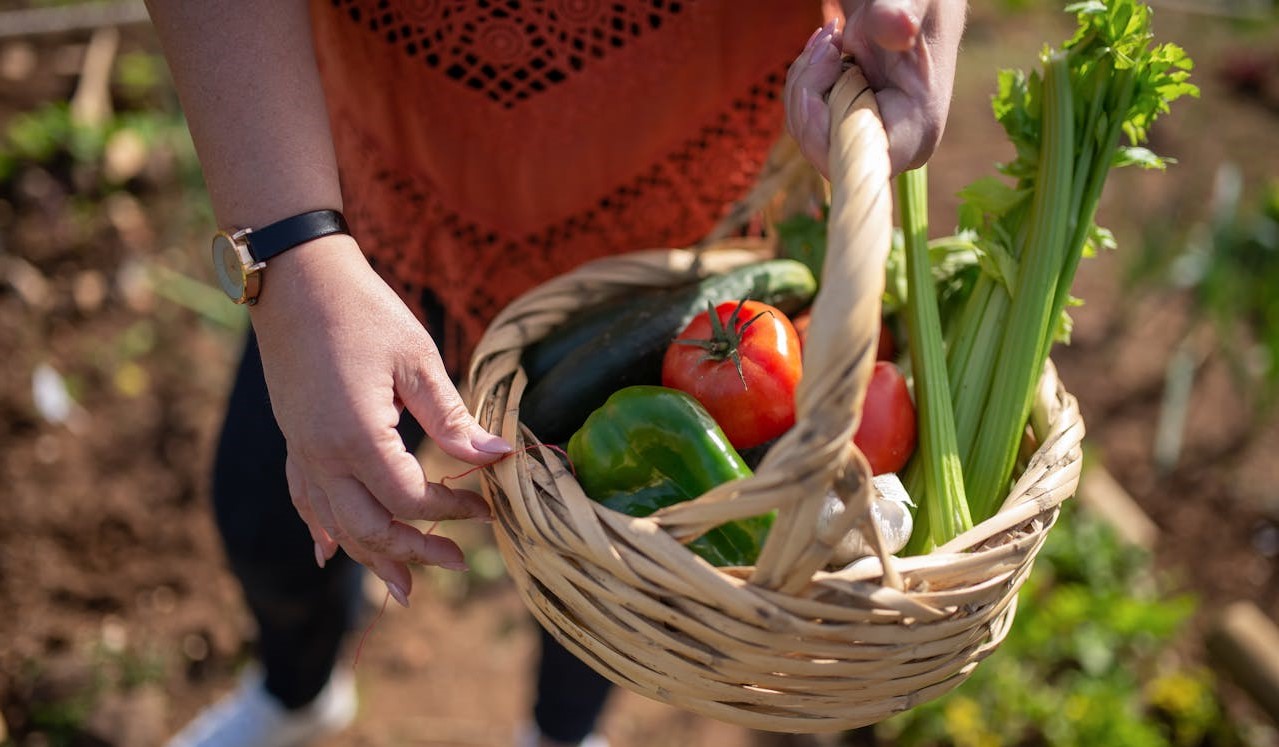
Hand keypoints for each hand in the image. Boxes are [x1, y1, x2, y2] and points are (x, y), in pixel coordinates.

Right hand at [249, 233, 511, 606]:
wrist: (295, 280)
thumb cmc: (363, 311)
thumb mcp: (418, 360)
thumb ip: (454, 418)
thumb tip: (499, 459)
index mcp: (358, 436)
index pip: (410, 499)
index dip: (452, 510)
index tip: (486, 508)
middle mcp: (323, 455)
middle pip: (369, 528)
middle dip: (414, 552)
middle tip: (456, 564)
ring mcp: (302, 451)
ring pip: (335, 525)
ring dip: (371, 558)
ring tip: (404, 587)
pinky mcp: (295, 440)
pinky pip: (304, 499)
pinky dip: (320, 530)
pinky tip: (329, 554)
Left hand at [786, 0, 964, 176]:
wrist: (907, 11)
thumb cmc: (915, 6)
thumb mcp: (909, 3)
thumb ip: (896, 18)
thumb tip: (899, 28)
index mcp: (916, 131)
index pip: (858, 159)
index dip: (825, 129)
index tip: (825, 74)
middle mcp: (888, 147)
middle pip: (822, 148)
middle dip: (810, 91)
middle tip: (830, 43)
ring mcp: (864, 141)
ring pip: (806, 131)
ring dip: (805, 81)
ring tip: (832, 40)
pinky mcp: (845, 131)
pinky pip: (803, 119)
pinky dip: (804, 82)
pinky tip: (826, 52)